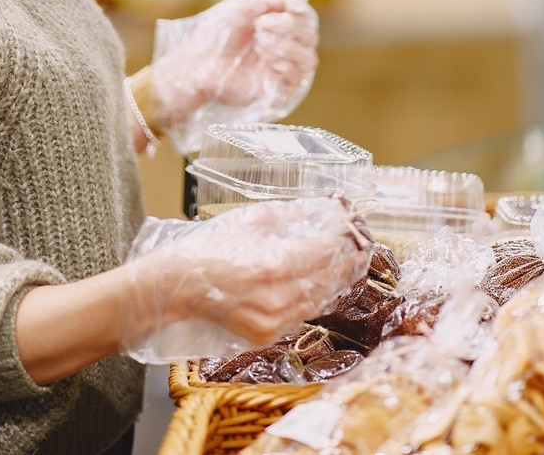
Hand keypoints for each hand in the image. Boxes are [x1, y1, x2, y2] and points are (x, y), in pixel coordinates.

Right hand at [121, 198, 370, 353]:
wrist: (179, 286)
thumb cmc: (211, 249)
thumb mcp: (250, 221)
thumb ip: (290, 214)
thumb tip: (324, 206)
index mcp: (273, 265)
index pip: (324, 251)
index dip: (343, 238)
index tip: (355, 227)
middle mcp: (277, 297)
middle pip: (328, 278)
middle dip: (349, 261)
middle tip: (364, 247)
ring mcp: (273, 321)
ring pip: (320, 300)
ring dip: (339, 281)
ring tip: (352, 264)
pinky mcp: (267, 336)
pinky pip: (303, 316)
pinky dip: (317, 299)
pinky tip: (326, 285)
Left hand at [148, 0, 318, 149]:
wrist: (197, 63)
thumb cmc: (217, 34)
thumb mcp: (243, 6)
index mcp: (281, 27)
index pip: (307, 18)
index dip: (303, 11)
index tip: (290, 6)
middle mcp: (286, 47)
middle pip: (312, 36)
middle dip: (291, 26)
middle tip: (262, 26)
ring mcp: (282, 69)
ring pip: (309, 58)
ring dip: (288, 46)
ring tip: (261, 43)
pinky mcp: (277, 90)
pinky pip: (297, 79)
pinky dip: (285, 65)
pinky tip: (266, 59)